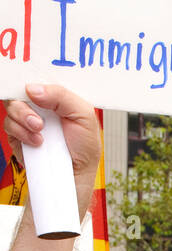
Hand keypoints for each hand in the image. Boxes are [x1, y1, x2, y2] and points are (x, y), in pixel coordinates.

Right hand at [3, 84, 101, 215]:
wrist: (74, 176)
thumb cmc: (84, 146)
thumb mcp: (84, 116)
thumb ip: (62, 96)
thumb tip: (32, 89)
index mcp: (57, 94)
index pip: (41, 75)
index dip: (33, 74)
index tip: (31, 83)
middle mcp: (41, 103)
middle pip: (20, 88)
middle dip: (25, 103)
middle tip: (38, 121)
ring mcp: (27, 117)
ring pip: (11, 106)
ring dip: (23, 119)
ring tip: (40, 132)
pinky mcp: (17, 133)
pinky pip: (8, 124)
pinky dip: (21, 133)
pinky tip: (36, 142)